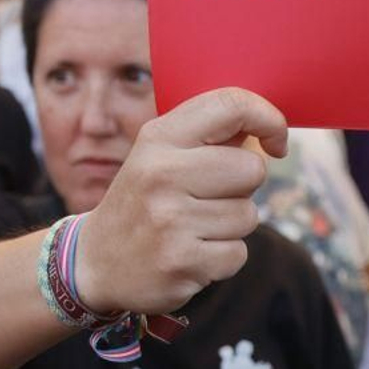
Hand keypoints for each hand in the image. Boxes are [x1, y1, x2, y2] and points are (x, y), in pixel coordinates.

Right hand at [77, 88, 288, 316]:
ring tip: (192, 228)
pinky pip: (237, 254)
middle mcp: (161, 173)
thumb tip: (264, 127)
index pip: (230, 105)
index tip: (274, 142)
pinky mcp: (181, 261)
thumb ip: (206, 139)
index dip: (268, 119)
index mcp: (157, 139)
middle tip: (210, 197)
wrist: (95, 263)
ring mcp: (170, 219)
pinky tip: (190, 254)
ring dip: (230, 226)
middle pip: (252, 168)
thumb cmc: (141, 203)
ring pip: (248, 215)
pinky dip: (221, 258)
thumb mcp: (158, 157)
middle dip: (244, 187)